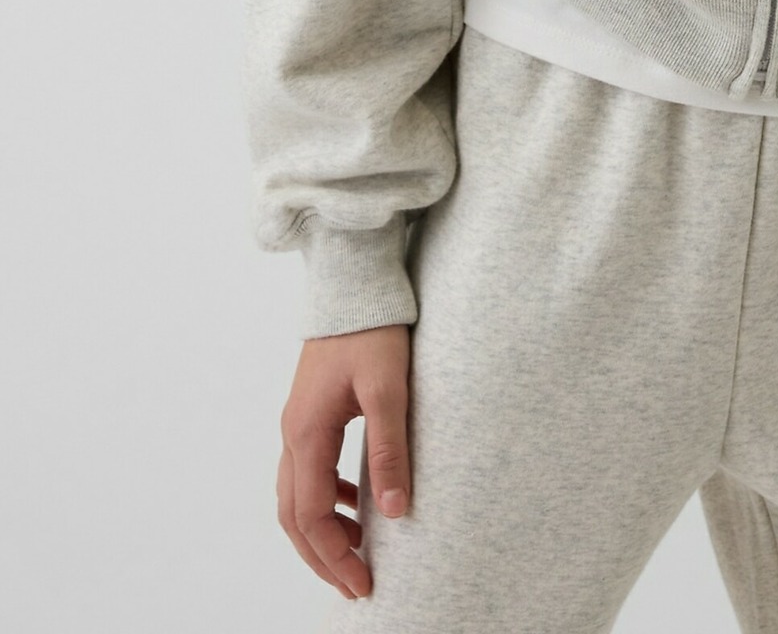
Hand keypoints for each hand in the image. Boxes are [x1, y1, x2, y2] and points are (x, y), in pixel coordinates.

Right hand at [277, 322, 412, 598]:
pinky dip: (324, 497)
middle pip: (293, 515)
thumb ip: (390, 450)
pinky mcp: (310, 410)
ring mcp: (297, 421)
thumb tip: (396, 512)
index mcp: (307, 433)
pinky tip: (353, 500)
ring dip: (320, 530)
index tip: (363, 584)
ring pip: (295, 495)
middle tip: (356, 584)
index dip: (334, 556)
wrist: (353, 282)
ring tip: (357, 550)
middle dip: (321, 556)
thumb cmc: (372, 329)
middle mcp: (293, 432)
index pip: (310, 516)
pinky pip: (306, 469)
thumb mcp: (389, 389)